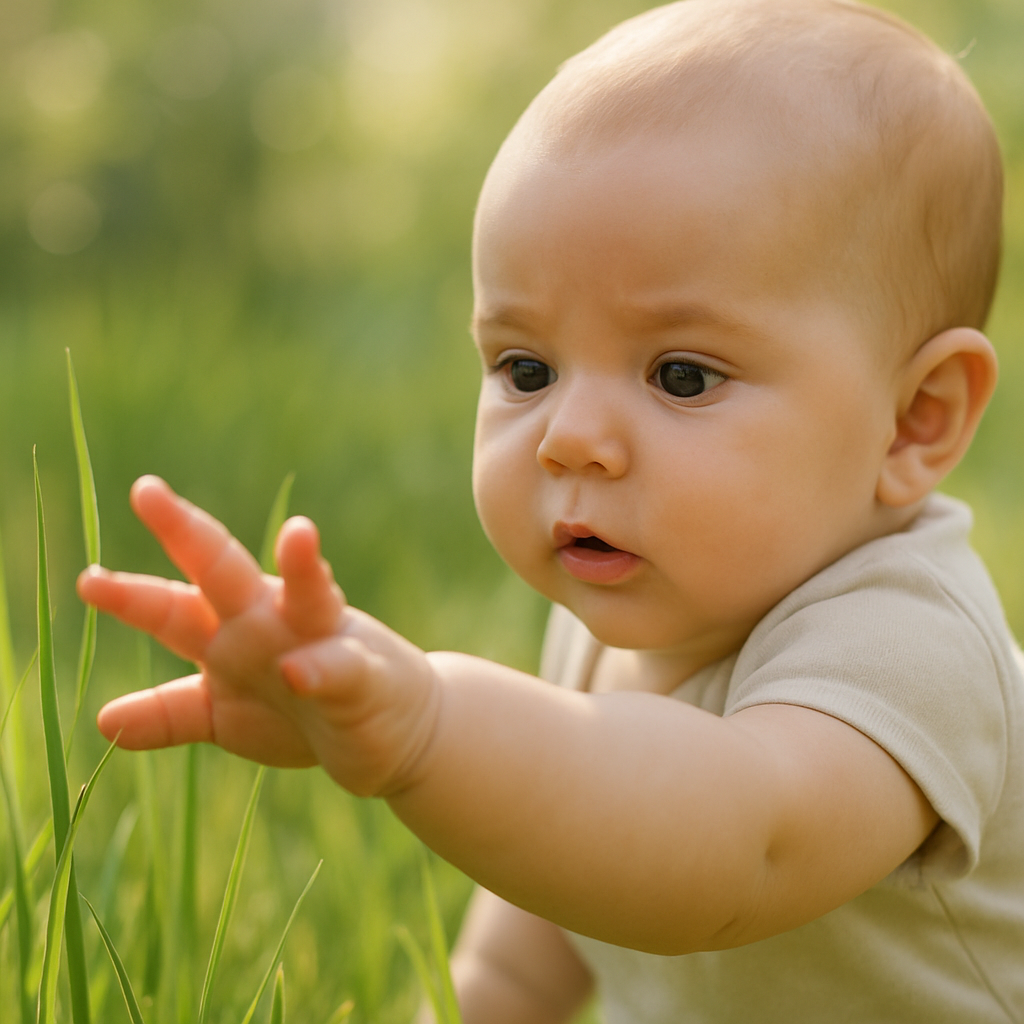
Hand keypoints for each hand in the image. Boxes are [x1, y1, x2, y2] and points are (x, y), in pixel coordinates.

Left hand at [78, 476, 441, 795]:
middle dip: (187, 533)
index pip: (175, 606)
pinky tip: (302, 669)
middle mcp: (270, 624)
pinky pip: (341, 669)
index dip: (132, 596)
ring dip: (302, 566)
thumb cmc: (303, 711)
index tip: (88, 580)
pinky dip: (323, 667)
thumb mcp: (227, 717)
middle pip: (225, 573)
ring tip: (300, 533)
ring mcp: (320, 641)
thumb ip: (173, 713)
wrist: (392, 729)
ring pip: (307, 596)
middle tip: (147, 492)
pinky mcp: (362, 675)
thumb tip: (104, 720)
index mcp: (230, 634)